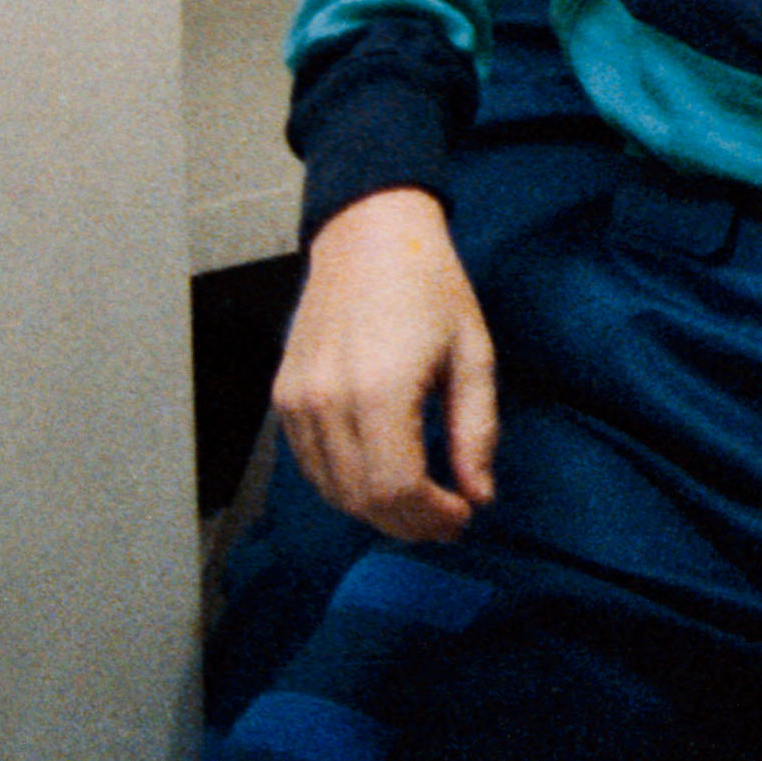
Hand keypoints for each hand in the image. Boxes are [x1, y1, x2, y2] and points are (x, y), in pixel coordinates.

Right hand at [272, 187, 499, 543]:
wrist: (368, 238)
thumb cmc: (431, 288)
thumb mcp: (474, 355)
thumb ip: (476, 430)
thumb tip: (479, 495)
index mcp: (379, 390)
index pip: (395, 488)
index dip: (431, 516)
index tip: (465, 517)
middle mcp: (326, 402)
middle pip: (360, 498)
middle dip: (408, 523)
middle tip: (448, 522)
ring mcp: (295, 402)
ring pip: (331, 489)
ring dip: (377, 510)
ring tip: (422, 506)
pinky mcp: (282, 398)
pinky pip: (310, 465)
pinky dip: (346, 485)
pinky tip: (382, 479)